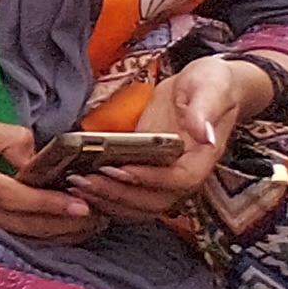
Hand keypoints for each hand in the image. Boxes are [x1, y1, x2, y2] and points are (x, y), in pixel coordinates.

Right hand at [0, 117, 96, 238]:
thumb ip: (8, 137)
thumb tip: (41, 158)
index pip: (10, 196)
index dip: (47, 203)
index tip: (80, 204)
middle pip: (24, 226)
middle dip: (65, 224)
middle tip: (100, 216)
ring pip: (24, 240)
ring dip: (61, 235)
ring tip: (91, 225)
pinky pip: (17, 245)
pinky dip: (45, 240)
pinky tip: (65, 232)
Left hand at [75, 60, 263, 220]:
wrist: (205, 86)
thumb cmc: (211, 84)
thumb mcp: (211, 86)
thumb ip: (206, 109)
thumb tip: (205, 134)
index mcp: (202, 157)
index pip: (180, 180)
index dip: (150, 179)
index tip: (119, 169)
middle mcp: (183, 173)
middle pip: (154, 200)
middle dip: (118, 194)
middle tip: (84, 181)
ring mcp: (163, 175)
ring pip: (138, 204)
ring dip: (107, 200)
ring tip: (75, 185)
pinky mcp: (145, 171)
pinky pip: (126, 193)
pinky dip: (103, 196)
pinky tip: (77, 186)